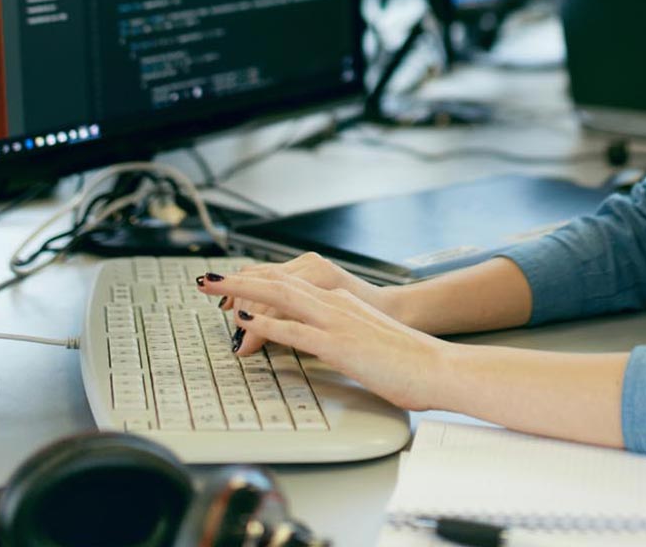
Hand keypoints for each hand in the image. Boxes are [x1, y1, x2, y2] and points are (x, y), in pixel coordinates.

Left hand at [198, 268, 455, 412]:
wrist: (439, 367)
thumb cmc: (408, 361)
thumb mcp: (366, 340)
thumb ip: (340, 335)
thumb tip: (319, 342)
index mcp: (340, 302)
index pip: (289, 284)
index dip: (255, 282)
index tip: (229, 284)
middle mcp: (335, 304)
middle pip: (276, 282)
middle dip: (236, 279)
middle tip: (205, 278)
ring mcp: (336, 322)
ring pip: (279, 298)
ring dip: (241, 291)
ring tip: (212, 288)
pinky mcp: (339, 345)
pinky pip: (296, 331)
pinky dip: (267, 324)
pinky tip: (246, 321)